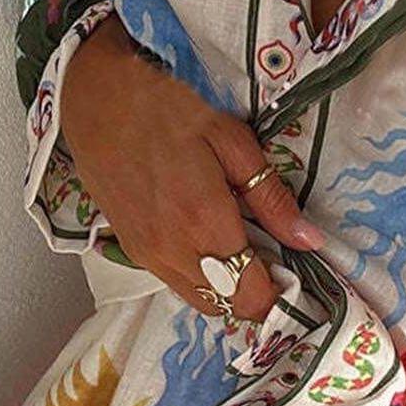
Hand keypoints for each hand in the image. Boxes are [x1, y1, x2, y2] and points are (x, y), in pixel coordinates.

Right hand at [59, 12, 322, 320]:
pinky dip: (198, 272)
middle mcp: (172, 252)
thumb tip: (309, 240)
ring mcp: (145, 254)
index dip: (278, 294)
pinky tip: (205, 233)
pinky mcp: (128, 247)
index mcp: (204, 224)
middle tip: (270, 251)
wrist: (97, 97)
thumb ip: (270, 197)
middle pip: (226, 307)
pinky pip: (173, 280)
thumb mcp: (232, 140)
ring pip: (197, 298)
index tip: (295, 269)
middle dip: (254, 291)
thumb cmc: (169, 108)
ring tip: (239, 239)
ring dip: (225, 284)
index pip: (250, 298)